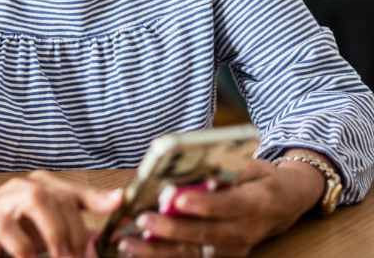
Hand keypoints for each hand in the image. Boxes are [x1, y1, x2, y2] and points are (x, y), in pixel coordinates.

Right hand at [0, 170, 121, 257]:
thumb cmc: (1, 238)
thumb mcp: (42, 234)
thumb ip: (71, 227)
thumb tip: (106, 228)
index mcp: (38, 188)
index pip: (72, 191)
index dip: (97, 198)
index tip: (119, 204)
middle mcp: (23, 188)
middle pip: (60, 198)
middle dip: (76, 234)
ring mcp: (3, 200)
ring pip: (38, 200)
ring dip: (55, 235)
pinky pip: (10, 228)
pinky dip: (25, 248)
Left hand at [121, 159, 322, 256]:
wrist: (286, 203)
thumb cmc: (261, 178)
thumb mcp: (252, 166)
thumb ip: (225, 169)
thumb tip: (191, 166)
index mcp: (259, 203)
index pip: (231, 205)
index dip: (205, 204)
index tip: (177, 199)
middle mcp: (248, 231)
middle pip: (209, 234)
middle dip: (174, 230)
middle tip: (144, 220)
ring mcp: (235, 249)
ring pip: (196, 254)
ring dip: (160, 251)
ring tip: (129, 243)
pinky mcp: (222, 256)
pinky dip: (162, 256)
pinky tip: (136, 250)